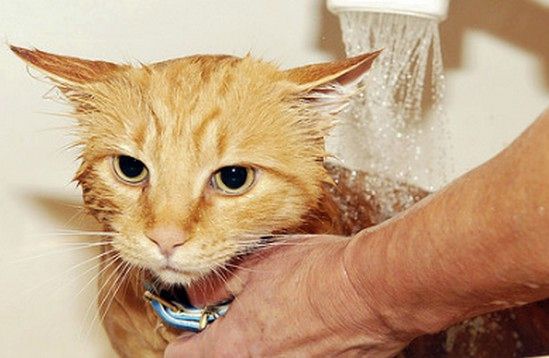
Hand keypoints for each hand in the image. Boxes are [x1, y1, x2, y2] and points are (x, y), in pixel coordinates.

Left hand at [165, 235, 409, 356]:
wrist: (374, 290)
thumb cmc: (318, 273)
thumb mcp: (256, 263)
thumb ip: (215, 285)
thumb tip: (196, 295)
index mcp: (234, 346)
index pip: (182, 357)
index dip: (185, 336)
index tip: (194, 324)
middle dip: (223, 340)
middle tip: (240, 314)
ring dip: (259, 344)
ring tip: (279, 316)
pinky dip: (290, 349)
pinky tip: (305, 325)